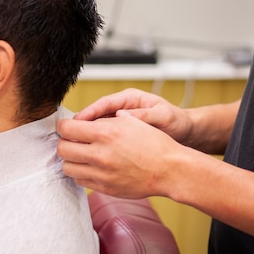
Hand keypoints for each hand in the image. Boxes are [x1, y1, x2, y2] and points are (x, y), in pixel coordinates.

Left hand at [57, 113, 184, 198]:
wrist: (170, 170)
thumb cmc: (153, 143)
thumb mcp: (130, 122)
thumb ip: (103, 121)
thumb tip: (83, 122)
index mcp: (105, 134)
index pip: (66, 129)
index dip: (63, 126)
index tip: (67, 127)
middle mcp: (100, 155)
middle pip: (62, 149)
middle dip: (64, 142)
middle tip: (72, 140)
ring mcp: (101, 174)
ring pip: (67, 167)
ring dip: (71, 159)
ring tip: (81, 154)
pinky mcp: (105, 188)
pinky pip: (80, 180)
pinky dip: (81, 172)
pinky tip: (92, 166)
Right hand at [72, 88, 192, 144]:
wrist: (186, 133)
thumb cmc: (176, 121)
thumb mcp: (163, 116)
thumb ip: (143, 116)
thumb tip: (121, 114)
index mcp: (129, 99)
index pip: (103, 104)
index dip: (88, 113)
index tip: (76, 123)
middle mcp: (122, 108)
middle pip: (95, 115)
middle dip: (81, 126)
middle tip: (68, 137)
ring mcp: (120, 121)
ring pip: (97, 127)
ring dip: (86, 136)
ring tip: (73, 147)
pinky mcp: (121, 133)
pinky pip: (103, 137)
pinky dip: (95, 144)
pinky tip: (88, 154)